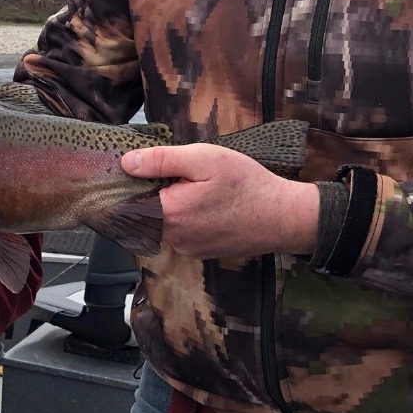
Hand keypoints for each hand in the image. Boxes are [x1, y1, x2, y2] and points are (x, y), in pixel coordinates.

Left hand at [122, 143, 317, 259]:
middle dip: (150, 194)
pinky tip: (203, 204)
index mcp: (170, 213)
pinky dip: (183, 219)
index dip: (129, 185)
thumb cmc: (246, 184)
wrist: (284, 217)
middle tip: (172, 175)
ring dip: (168, 207)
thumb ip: (162, 160)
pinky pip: (179, 234)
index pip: (128, 203)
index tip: (136, 170)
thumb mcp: (203, 159)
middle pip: (143, 215)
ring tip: (192, 187)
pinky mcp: (201, 252)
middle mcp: (174, 238)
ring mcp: (188, 249)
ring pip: (161, 225)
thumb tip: (127, 163)